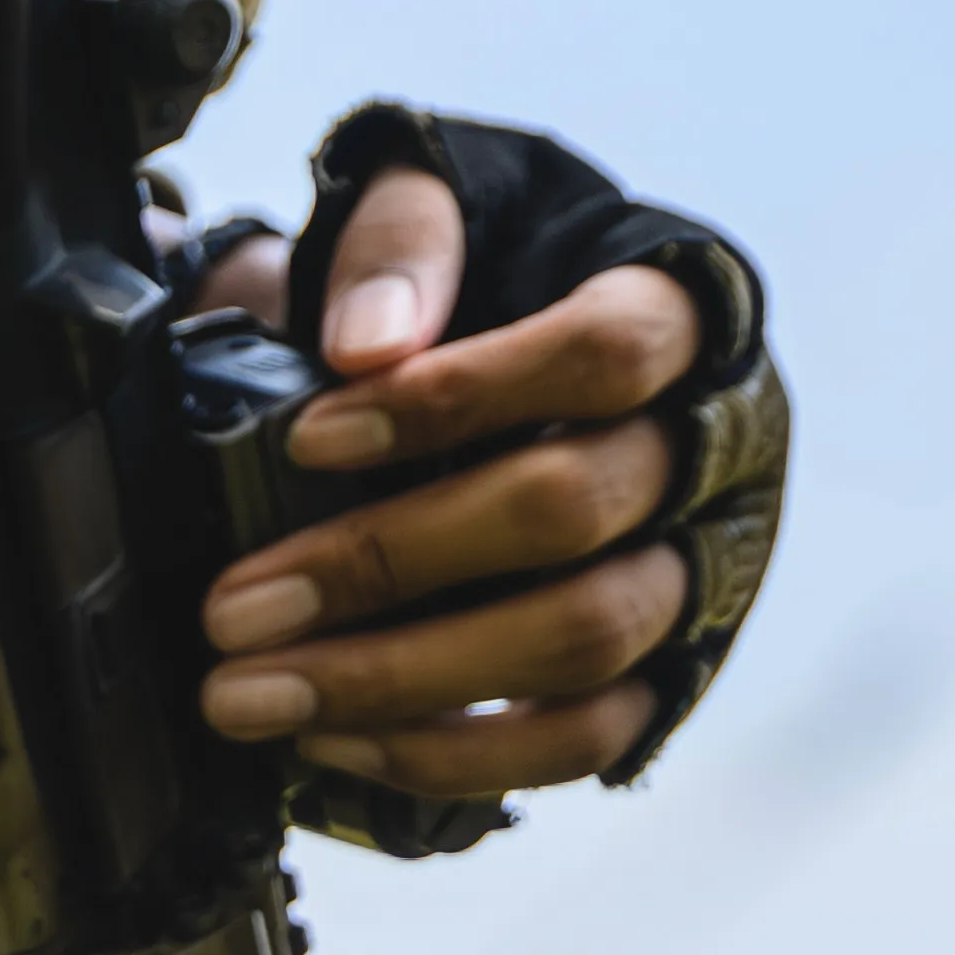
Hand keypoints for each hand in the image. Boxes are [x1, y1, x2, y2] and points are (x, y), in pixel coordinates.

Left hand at [184, 158, 705, 805]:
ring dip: (403, 678)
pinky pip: (585, 737)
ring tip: (254, 693)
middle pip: (578, 508)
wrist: (535, 337)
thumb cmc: (496, 271)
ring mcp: (703, 565)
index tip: (308, 437)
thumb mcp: (455, 203)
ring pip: (585, 639)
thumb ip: (406, 241)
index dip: (463, 393)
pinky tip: (333, 739)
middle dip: (390, 563)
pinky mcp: (672, 669)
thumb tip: (368, 343)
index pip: (607, 353)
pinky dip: (454, 752)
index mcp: (683, 313)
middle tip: (236, 605)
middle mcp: (718, 445)